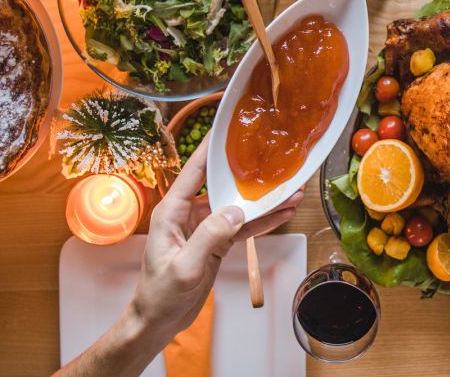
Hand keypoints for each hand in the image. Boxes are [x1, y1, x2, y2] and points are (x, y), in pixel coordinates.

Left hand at [57, 140, 302, 375]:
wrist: (158, 321)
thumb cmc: (160, 294)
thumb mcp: (184, 267)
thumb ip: (209, 237)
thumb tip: (235, 212)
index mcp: (172, 211)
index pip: (194, 171)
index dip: (210, 148)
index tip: (228, 128)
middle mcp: (188, 214)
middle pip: (221, 186)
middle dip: (248, 175)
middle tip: (274, 162)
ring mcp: (203, 228)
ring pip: (237, 207)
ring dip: (262, 201)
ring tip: (291, 191)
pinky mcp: (215, 242)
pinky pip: (241, 227)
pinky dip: (261, 221)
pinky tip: (281, 214)